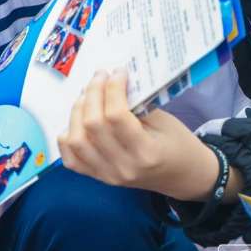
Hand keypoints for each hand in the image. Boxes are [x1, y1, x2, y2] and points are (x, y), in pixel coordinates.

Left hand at [59, 70, 231, 200]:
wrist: (182, 176)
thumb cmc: (177, 144)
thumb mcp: (164, 120)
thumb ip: (135, 103)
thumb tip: (110, 80)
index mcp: (146, 152)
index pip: (116, 115)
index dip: (112, 88)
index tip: (118, 73)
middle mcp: (124, 167)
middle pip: (92, 125)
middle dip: (92, 93)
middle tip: (100, 77)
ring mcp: (107, 175)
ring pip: (76, 140)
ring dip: (77, 112)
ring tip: (87, 97)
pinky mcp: (97, 178)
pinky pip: (71, 158)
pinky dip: (68, 136)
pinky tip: (79, 122)